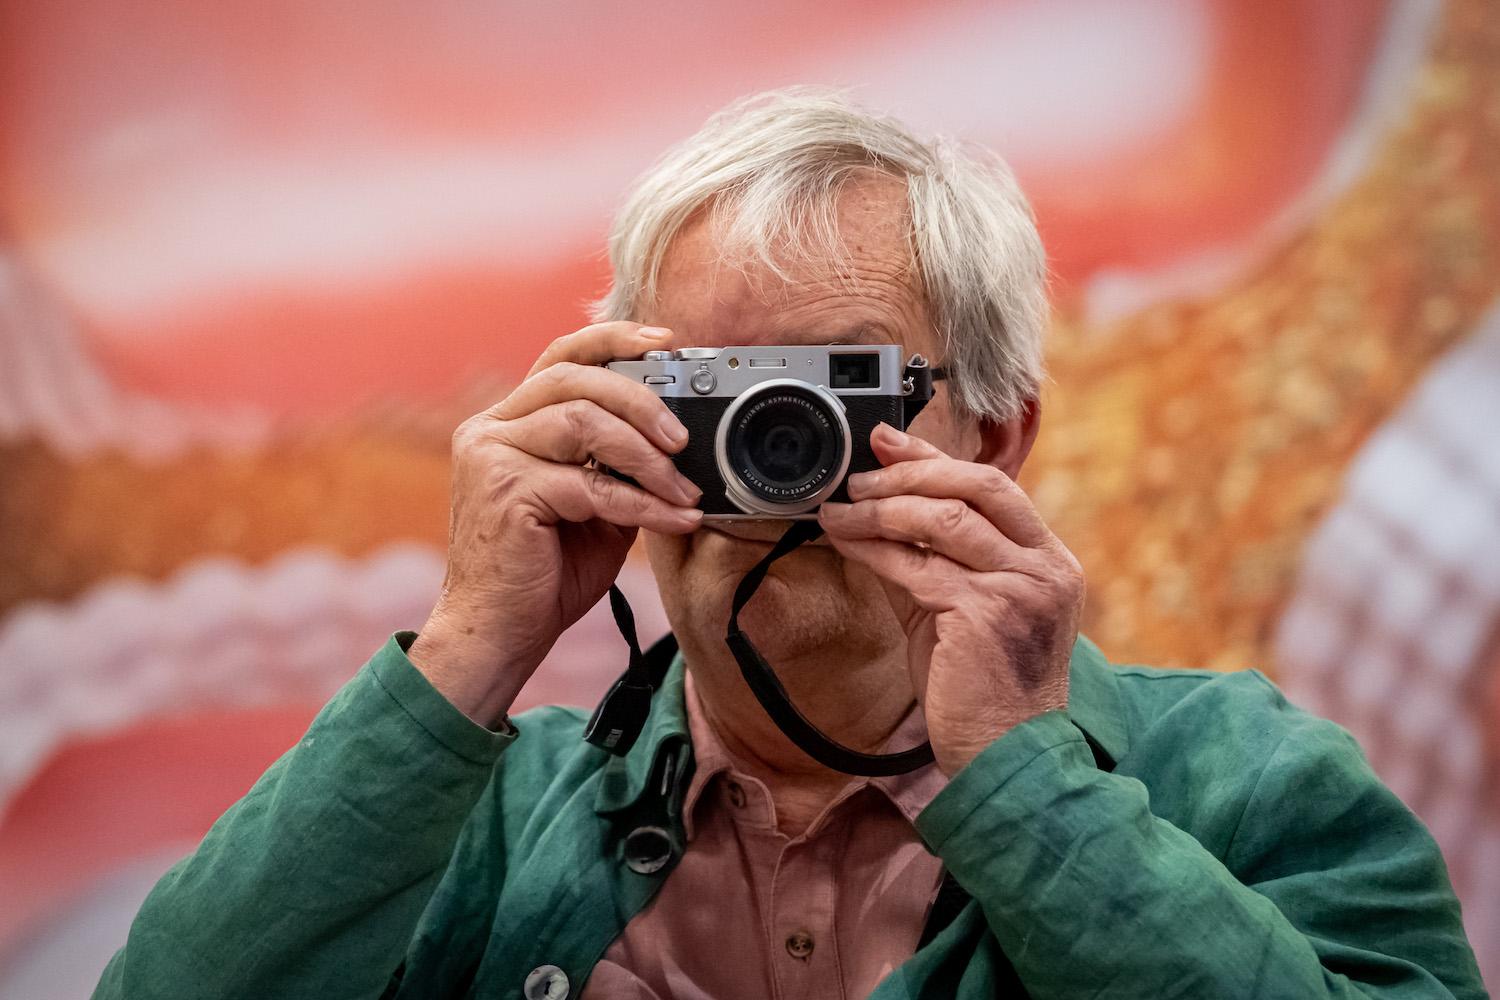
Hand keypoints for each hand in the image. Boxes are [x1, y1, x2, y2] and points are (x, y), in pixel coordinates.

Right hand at [407, 322, 703, 724]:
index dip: (613, 340)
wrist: (498, 637)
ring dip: (646, 456)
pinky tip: (675, 519)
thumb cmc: (542, 577)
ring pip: (583, 422)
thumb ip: (618, 468)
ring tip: (685, 489)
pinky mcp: (506, 491)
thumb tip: (679, 444)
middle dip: (641, 402)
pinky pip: (591, 484)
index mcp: (507, 424)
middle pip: (574, 378)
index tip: (666, 343)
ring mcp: (491, 456)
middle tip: (684, 440)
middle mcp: (490, 429)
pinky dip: (643, 502)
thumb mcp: (593, 509)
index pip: (561, 359)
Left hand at [817, 422, 1084, 775]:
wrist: (1006, 758)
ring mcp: (1019, 589)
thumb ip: (935, 562)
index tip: (888, 443)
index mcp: (1050, 561)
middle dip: (909, 472)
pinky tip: (844, 542)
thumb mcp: (966, 612)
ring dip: (880, 509)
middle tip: (858, 477)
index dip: (935, 458)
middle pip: (975, 486)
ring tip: (840, 509)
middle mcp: (1045, 568)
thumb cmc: (984, 692)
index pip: (993, 487)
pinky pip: (916, 566)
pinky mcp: (983, 614)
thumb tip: (878, 515)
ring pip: (942, 520)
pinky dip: (873, 548)